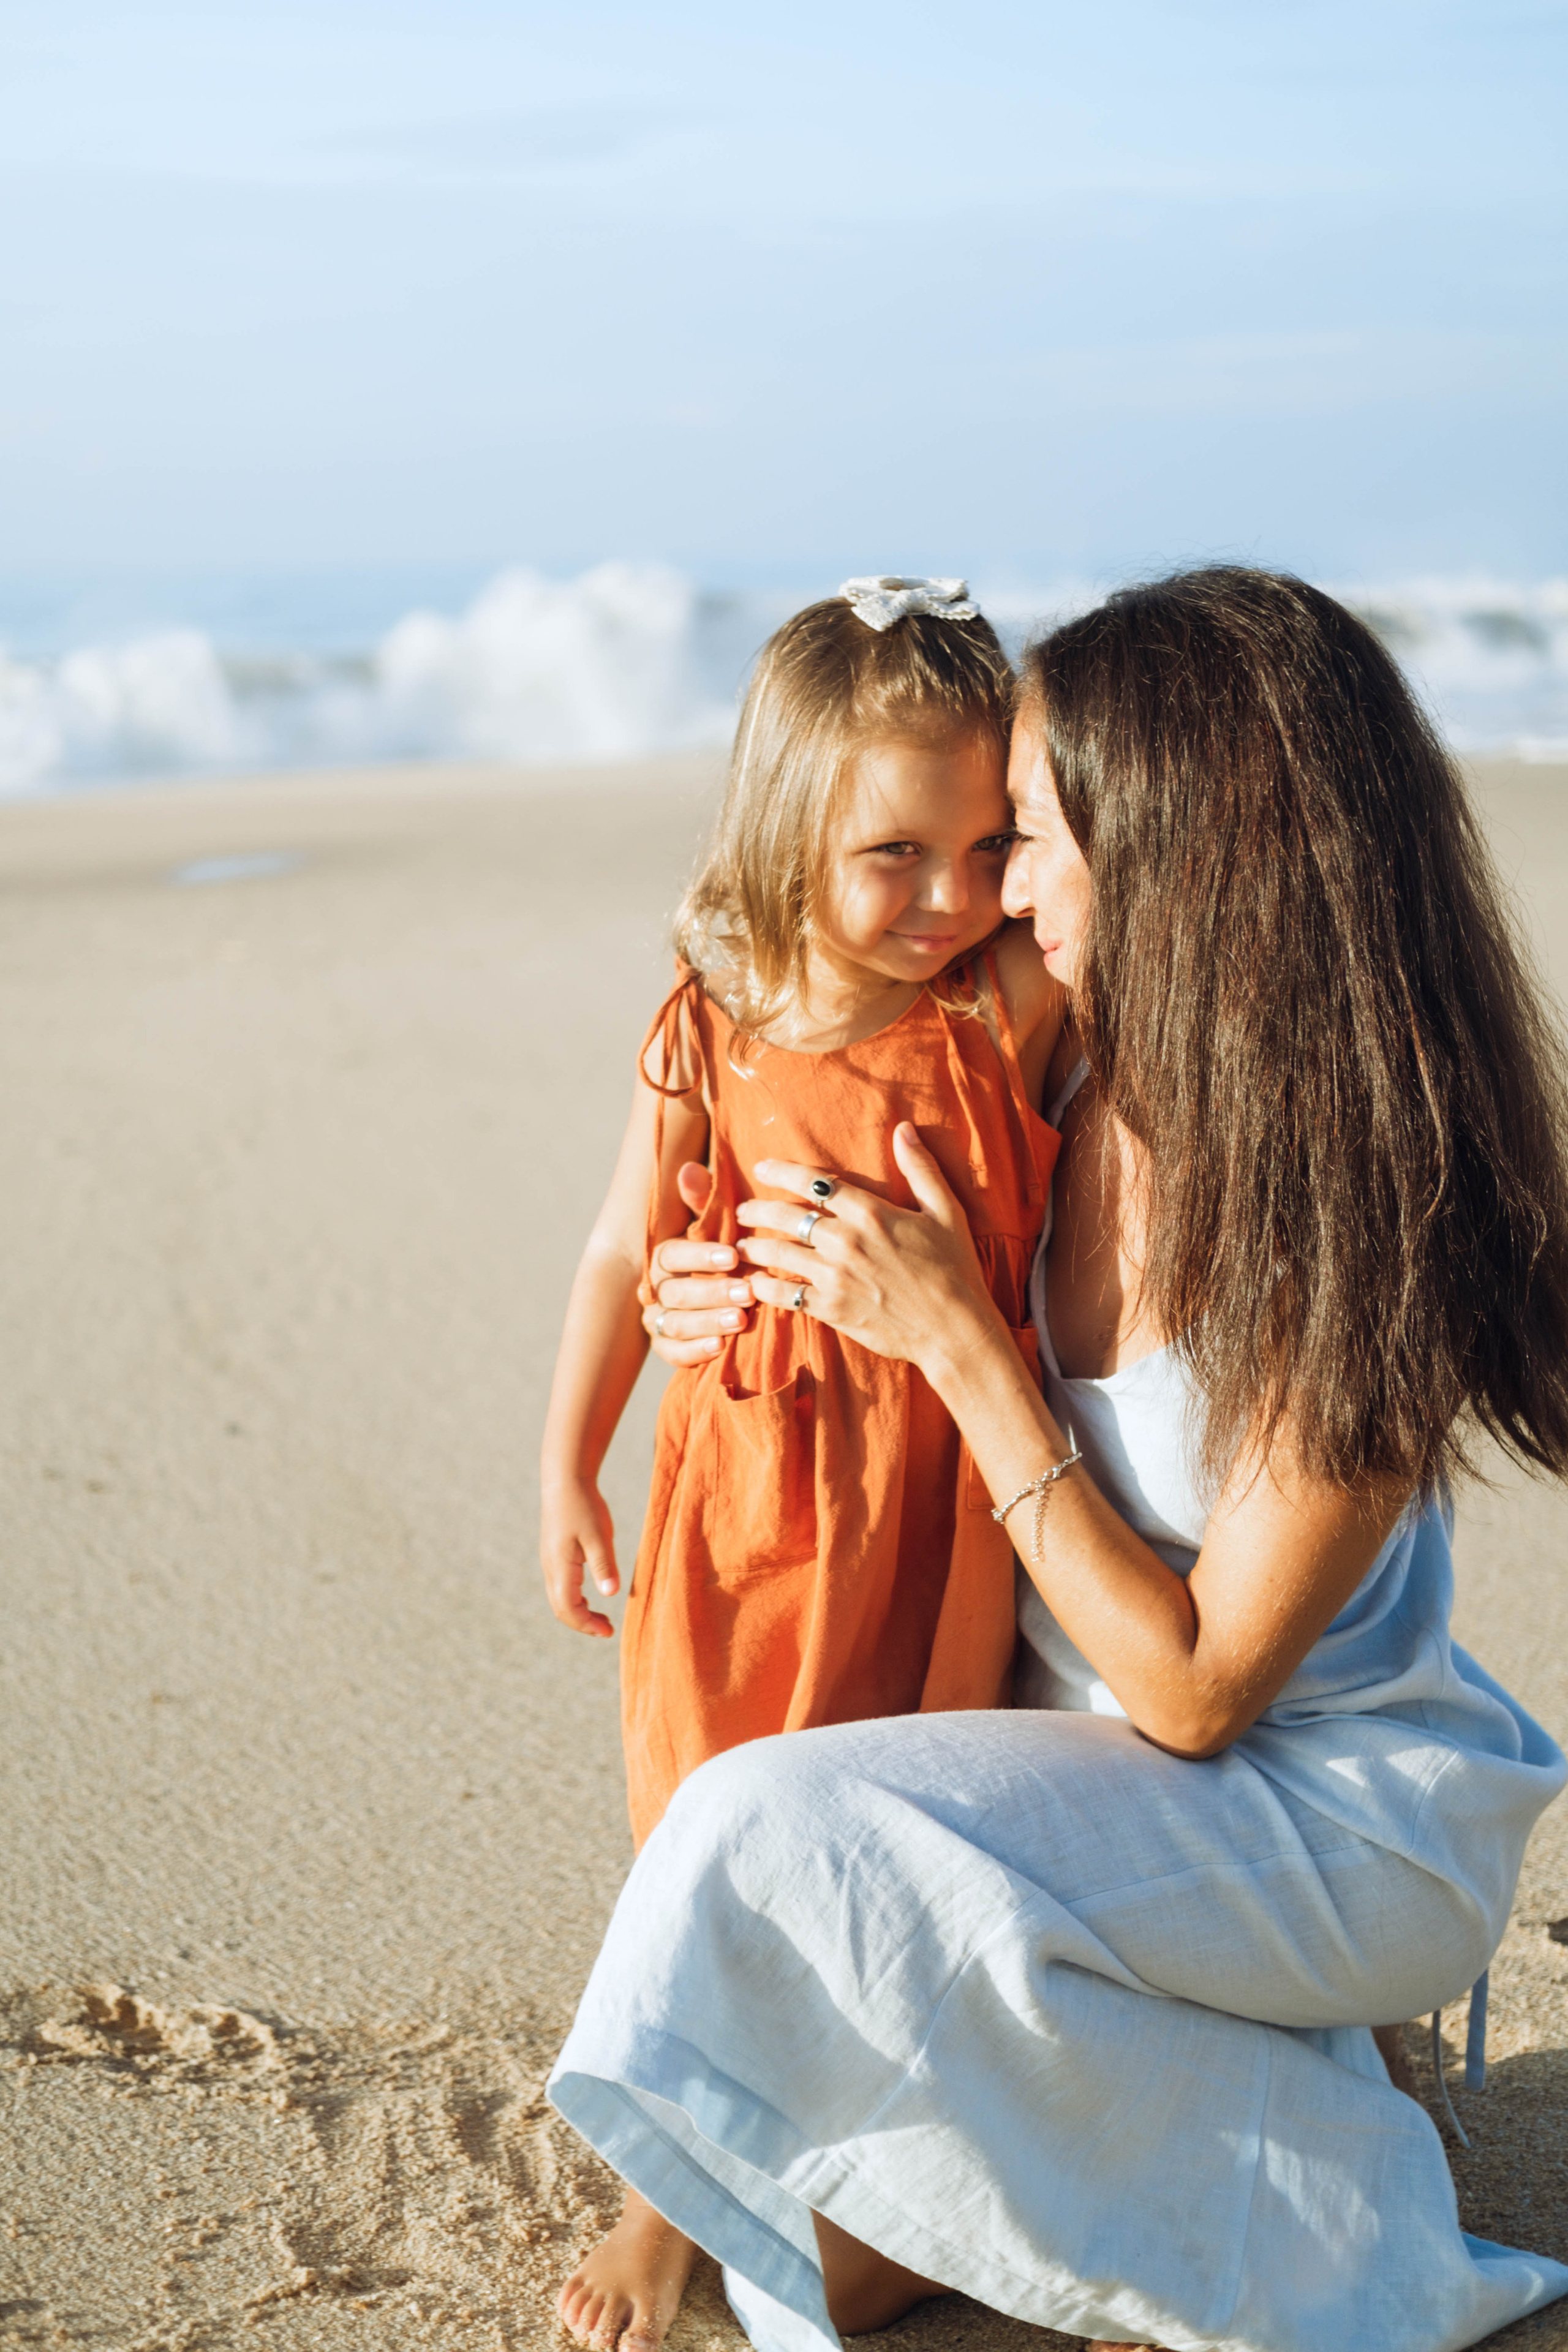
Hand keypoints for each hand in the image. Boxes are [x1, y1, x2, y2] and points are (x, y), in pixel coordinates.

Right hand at [540, 1475, 620, 1637]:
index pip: (568, 1609)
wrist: (565, 1479)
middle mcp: (550, 1567)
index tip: (609, 1631)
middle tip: (608, 1629)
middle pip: (561, 1608)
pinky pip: (560, 1586)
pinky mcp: (554, 1554)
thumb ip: (604, 1565)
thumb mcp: (599, 1535)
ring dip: (578, 1612)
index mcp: (560, 1566)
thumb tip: (610, 1594)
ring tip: (602, 1617)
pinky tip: (592, 1595)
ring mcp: (549, 1561)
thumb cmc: (584, 1505)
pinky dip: (574, 1598)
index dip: (587, 1625)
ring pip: (559, 1598)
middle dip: (583, 1623)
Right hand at [643, 1163, 756, 1366]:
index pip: (672, 1254)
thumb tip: (688, 1169)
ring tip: (741, 1319)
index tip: (733, 1255)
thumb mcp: (717, 1224)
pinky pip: (672, 1353)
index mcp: (665, 1255)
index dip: (700, 1256)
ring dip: (707, 1321)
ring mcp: (659, 1319)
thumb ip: (703, 1201)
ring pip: (674, 1323)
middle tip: (748, 1291)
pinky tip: (720, 1347)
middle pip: (675, 1292)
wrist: (727, 1289)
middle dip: (712, 1292)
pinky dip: (694, 1352)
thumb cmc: (724, 1249)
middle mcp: (656, 1287)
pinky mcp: (667, 1346)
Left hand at [737, 1123, 1000, 1373]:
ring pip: (778, 1253)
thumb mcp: (946, 1211)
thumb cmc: (955, 1269)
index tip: (760, 1168)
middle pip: (786, 1216)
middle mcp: (846, 1240)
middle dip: (756, 1210)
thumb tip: (903, 1129)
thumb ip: (920, 1168)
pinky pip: (785, 1294)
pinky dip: (764, 1287)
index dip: (781, 1172)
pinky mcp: (830, 1309)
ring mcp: (835, 1276)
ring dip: (754, 1247)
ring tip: (741, 1247)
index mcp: (871, 1211)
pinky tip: (754, 1284)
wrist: (954, 1330)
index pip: (814, 1181)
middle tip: (742, 1211)